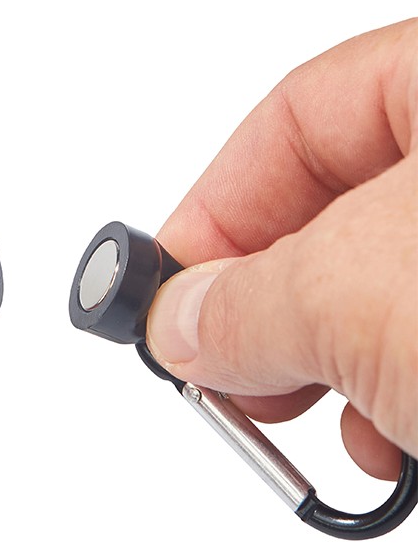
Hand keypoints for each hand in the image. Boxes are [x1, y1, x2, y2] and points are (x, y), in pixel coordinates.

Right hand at [146, 19, 417, 479]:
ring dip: (321, 364)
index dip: (216, 205)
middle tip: (220, 364)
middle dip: (261, 303)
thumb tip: (178, 324)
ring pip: (377, 287)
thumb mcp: (364, 293)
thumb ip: (246, 303)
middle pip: (332, 209)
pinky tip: (388, 441)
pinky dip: (389, 396)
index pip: (300, 114)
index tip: (167, 288)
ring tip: (304, 415)